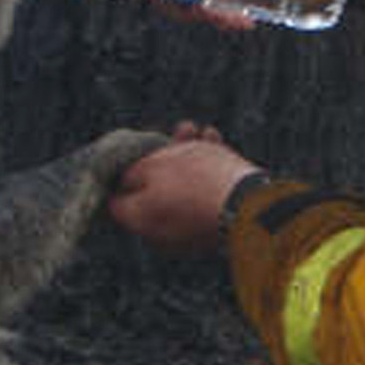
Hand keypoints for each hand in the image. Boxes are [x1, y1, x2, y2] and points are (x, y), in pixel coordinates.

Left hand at [107, 122, 263, 253]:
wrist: (248, 206)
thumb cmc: (196, 181)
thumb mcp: (155, 165)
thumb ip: (134, 171)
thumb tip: (127, 179)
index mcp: (139, 222)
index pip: (116, 200)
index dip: (120, 173)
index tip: (132, 153)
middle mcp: (160, 234)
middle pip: (152, 192)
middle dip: (163, 158)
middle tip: (172, 134)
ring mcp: (189, 234)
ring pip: (181, 191)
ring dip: (187, 158)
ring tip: (197, 130)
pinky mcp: (215, 229)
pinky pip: (203, 198)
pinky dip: (206, 172)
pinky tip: (213, 141)